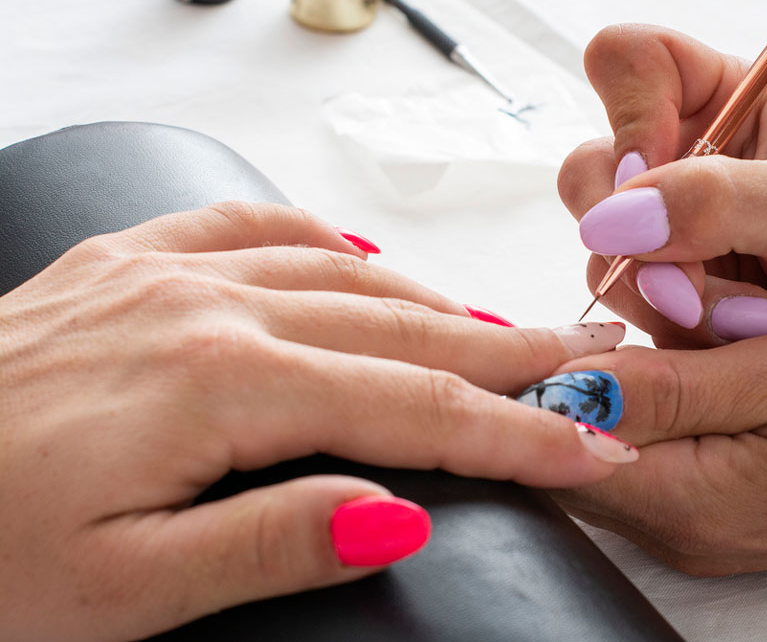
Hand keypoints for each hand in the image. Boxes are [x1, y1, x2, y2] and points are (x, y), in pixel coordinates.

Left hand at [0, 202, 633, 640]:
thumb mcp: (120, 594)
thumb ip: (270, 542)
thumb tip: (396, 515)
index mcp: (216, 387)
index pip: (413, 411)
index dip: (517, 436)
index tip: (592, 449)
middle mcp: (202, 308)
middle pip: (401, 331)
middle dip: (508, 360)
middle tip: (589, 374)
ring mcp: (161, 273)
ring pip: (343, 274)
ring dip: (436, 307)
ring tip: (505, 335)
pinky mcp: (123, 264)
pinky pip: (250, 227)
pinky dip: (326, 243)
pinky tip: (361, 263)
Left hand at [546, 319, 766, 578]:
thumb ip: (676, 385)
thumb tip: (569, 382)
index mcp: (691, 500)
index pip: (556, 447)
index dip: (540, 371)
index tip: (567, 294)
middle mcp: (679, 529)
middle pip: (570, 452)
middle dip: (569, 371)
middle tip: (614, 284)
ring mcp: (699, 528)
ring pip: (607, 449)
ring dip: (609, 383)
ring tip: (646, 305)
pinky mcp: (720, 512)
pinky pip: (650, 456)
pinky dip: (646, 402)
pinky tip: (679, 352)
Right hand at [559, 25, 766, 366]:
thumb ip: (717, 202)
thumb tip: (611, 220)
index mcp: (722, 100)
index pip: (627, 61)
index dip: (626, 115)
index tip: (658, 178)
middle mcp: (683, 159)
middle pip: (591, 171)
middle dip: (639, 239)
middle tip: (698, 282)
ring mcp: (670, 232)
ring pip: (605, 256)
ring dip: (670, 298)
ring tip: (759, 318)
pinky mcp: (672, 294)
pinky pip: (632, 311)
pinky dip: (680, 332)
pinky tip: (747, 335)